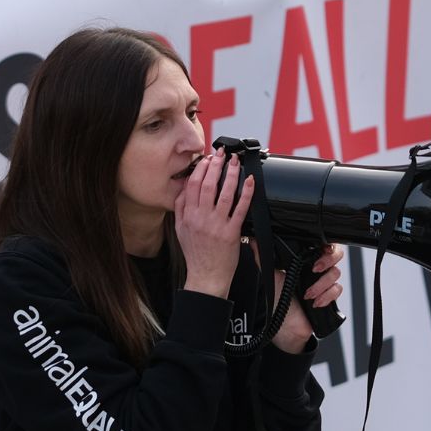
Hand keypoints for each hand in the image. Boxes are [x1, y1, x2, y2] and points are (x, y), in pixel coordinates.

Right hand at [174, 150, 251, 298]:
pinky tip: (250, 181)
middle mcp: (201, 218)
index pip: (193, 185)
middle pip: (208, 185)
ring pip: (224, 193)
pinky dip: (246, 193)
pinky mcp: (231, 232)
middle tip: (222, 154)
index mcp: (188, 215)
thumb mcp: (180, 229)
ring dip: (231, 174)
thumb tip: (185, 187)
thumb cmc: (195, 254)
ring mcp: (217, 224)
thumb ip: (180, 207)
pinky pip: (240, 208)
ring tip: (235, 161)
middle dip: (216, 165)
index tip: (207, 159)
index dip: (201, 169)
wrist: (206, 276)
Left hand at [272, 244, 345, 353]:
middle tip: (315, 269)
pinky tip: (315, 302)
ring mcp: (324, 282)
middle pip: (336, 254)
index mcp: (304, 260)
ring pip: (336, 273)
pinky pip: (337, 290)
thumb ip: (262, 257)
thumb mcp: (269, 275)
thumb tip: (253, 241)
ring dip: (322, 284)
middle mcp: (316, 269)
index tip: (319, 250)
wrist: (284, 324)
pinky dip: (327, 296)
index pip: (322, 244)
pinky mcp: (329, 296)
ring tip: (308, 294)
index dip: (325, 245)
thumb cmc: (277, 298)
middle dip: (328, 260)